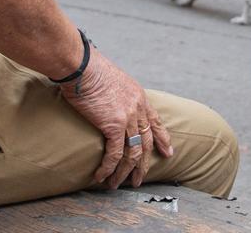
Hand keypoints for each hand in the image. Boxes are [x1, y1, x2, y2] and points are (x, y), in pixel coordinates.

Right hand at [59, 48, 172, 188]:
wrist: (82, 66)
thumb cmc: (90, 70)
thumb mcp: (113, 80)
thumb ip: (118, 95)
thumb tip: (109, 104)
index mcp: (139, 96)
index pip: (155, 121)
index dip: (163, 138)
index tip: (168, 152)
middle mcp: (138, 108)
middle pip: (147, 141)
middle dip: (144, 163)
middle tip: (140, 179)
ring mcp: (128, 117)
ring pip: (133, 152)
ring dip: (126, 172)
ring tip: (117, 184)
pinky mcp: (114, 125)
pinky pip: (115, 154)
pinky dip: (109, 168)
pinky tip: (102, 176)